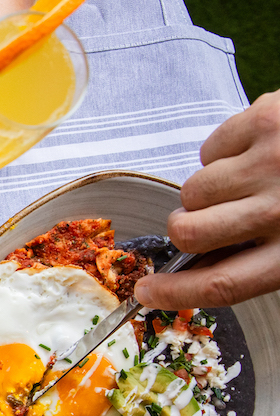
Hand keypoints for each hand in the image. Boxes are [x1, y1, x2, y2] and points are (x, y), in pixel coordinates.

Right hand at [134, 91, 279, 309]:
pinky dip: (225, 152)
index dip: (175, 294)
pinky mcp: (265, 122)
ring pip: (193, 189)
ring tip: (250, 180)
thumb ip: (266, 261)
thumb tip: (199, 269)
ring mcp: (270, 163)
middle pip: (189, 233)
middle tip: (205, 221)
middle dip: (187, 229)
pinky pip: (210, 148)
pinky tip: (258, 152)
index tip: (147, 293)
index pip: (220, 285)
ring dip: (211, 189)